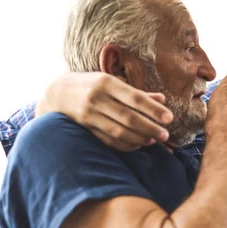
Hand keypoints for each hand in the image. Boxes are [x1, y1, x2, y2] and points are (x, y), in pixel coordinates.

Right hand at [36, 72, 173, 150]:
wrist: (57, 94)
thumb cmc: (92, 85)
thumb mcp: (112, 82)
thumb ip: (137, 92)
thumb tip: (162, 99)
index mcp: (106, 82)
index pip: (134, 97)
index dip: (153, 109)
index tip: (169, 118)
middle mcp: (96, 98)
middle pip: (128, 117)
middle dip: (149, 127)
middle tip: (165, 135)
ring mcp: (88, 115)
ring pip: (119, 131)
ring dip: (139, 138)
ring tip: (153, 140)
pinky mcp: (84, 128)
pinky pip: (108, 140)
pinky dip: (125, 145)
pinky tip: (137, 145)